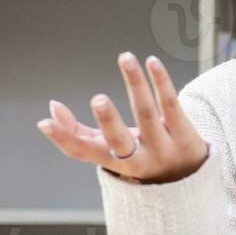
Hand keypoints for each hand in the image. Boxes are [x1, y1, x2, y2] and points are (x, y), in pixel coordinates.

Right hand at [36, 52, 208, 184]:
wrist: (191, 177)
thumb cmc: (142, 156)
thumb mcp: (112, 149)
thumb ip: (80, 132)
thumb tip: (52, 107)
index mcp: (114, 163)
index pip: (85, 153)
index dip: (63, 139)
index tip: (44, 122)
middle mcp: (139, 160)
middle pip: (120, 141)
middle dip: (108, 120)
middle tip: (98, 99)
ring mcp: (164, 148)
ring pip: (148, 114)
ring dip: (136, 83)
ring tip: (125, 57)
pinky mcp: (186, 136)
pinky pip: (173, 106)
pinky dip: (162, 82)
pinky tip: (151, 62)